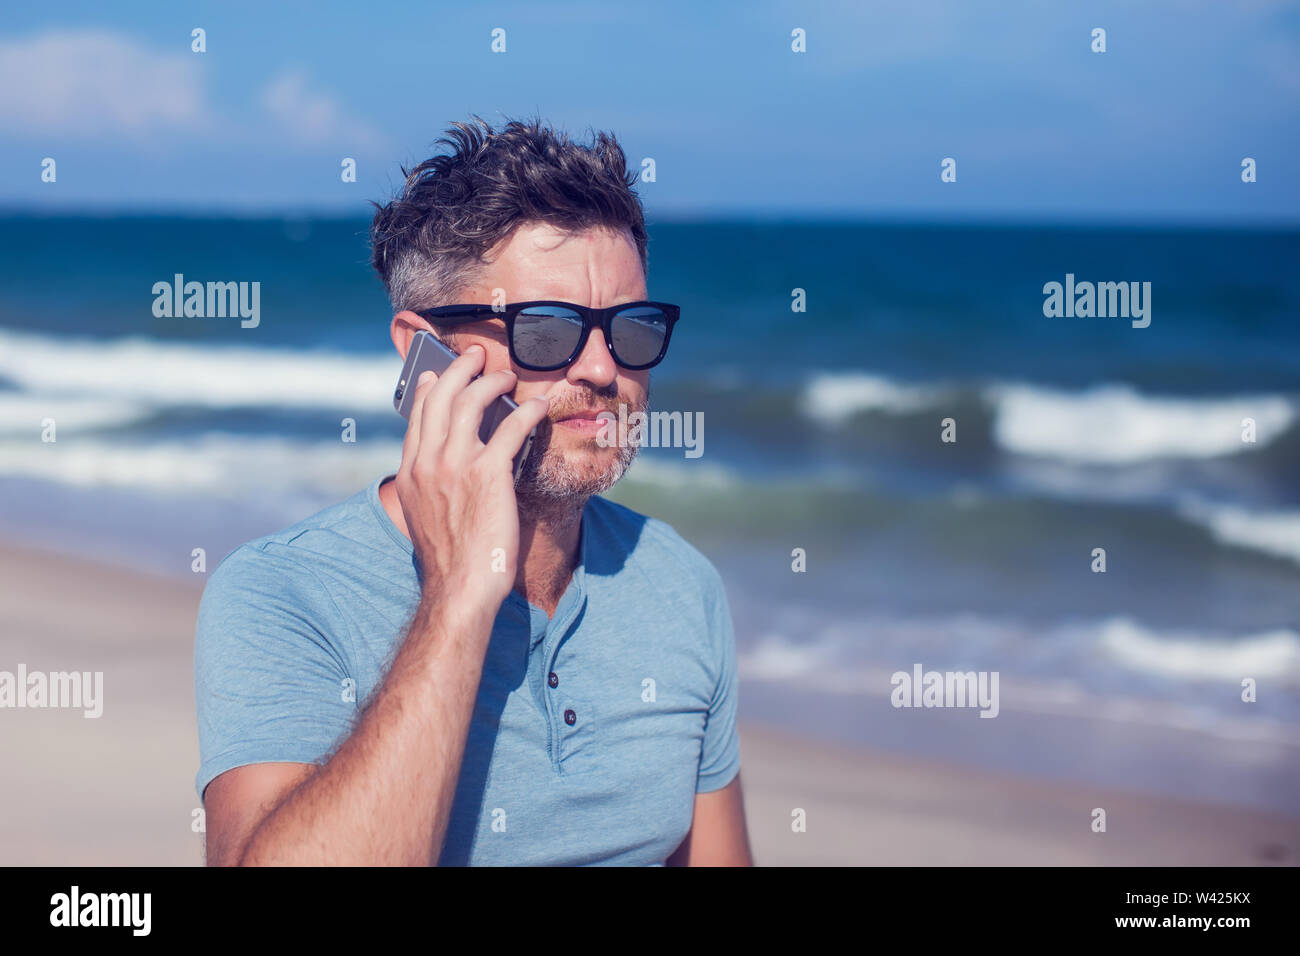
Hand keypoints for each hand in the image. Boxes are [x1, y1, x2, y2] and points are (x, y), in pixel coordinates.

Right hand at [393, 344, 549, 612]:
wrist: (460, 588)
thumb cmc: (451, 559)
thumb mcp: (426, 516)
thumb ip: (431, 486)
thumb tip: (443, 468)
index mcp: (411, 471)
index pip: (417, 415)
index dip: (428, 388)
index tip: (436, 373)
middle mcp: (428, 461)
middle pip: (441, 396)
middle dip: (460, 368)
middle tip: (476, 356)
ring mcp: (456, 465)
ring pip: (472, 401)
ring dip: (492, 381)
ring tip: (507, 376)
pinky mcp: (489, 473)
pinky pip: (510, 427)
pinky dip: (526, 411)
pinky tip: (538, 407)